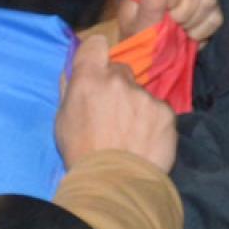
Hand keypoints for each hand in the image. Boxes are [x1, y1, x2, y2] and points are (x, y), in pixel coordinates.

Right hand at [56, 33, 177, 171]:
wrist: (114, 184)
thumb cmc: (81, 154)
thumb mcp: (63, 121)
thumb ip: (70, 91)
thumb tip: (73, 71)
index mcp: (88, 79)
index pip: (96, 44)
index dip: (97, 54)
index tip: (98, 67)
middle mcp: (118, 81)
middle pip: (121, 70)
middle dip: (117, 86)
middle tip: (113, 114)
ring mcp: (144, 95)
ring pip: (141, 93)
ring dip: (136, 107)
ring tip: (130, 135)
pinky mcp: (165, 112)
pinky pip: (158, 110)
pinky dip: (153, 122)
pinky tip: (146, 141)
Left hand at [115, 0, 222, 45]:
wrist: (146, 50)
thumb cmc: (136, 33)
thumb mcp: (136, 23)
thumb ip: (148, 1)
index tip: (162, 12)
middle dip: (182, 13)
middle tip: (168, 24)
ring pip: (209, 1)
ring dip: (191, 24)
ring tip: (176, 29)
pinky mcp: (210, 7)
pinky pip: (215, 18)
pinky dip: (201, 33)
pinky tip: (186, 34)